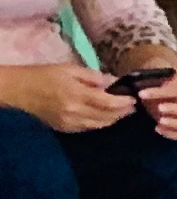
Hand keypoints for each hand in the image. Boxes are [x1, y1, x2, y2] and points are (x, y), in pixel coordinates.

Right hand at [2, 61, 133, 132]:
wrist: (20, 90)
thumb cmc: (44, 75)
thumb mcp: (69, 69)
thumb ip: (92, 77)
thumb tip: (112, 81)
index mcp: (78, 95)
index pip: (109, 102)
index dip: (125, 102)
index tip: (134, 97)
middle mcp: (77, 112)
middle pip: (109, 117)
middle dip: (123, 112)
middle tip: (133, 106)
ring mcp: (71, 123)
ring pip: (101, 125)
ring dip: (114, 119)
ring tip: (122, 112)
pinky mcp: (66, 129)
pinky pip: (89, 128)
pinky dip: (100, 123)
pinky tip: (105, 117)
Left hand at [130, 64, 176, 138]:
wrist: (156, 84)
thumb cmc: (152, 78)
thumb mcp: (150, 72)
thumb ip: (146, 76)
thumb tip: (131, 81)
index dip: (162, 92)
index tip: (142, 94)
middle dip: (175, 109)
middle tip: (159, 108)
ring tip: (160, 121)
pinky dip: (172, 133)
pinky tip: (157, 128)